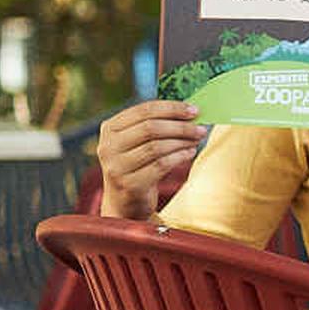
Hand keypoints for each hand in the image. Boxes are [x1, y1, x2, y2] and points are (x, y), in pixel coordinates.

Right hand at [95, 98, 205, 219]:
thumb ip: (156, 123)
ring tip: (197, 140)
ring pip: (156, 147)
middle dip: (180, 126)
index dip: (171, 108)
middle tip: (200, 128)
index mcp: (110, 128)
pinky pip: (160, 165)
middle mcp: (108, 146)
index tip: (194, 110)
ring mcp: (116, 166)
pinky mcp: (129, 184)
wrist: (125, 201)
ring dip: (182, 141)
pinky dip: (179, 157)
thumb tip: (190, 110)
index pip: (143, 111)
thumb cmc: (138, 164)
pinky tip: (190, 153)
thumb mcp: (138, 142)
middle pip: (150, 128)